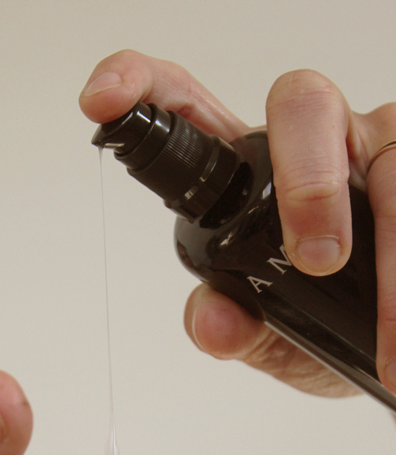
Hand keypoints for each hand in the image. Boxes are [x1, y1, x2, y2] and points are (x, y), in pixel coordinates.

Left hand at [80, 50, 395, 397]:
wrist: (389, 351)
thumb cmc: (325, 331)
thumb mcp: (276, 339)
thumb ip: (239, 330)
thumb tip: (211, 323)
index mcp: (250, 180)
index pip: (193, 110)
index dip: (145, 87)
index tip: (103, 100)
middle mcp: (315, 148)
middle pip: (303, 105)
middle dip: (310, 182)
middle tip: (319, 263)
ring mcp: (375, 151)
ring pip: (383, 147)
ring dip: (386, 242)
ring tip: (387, 335)